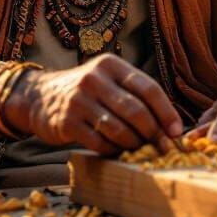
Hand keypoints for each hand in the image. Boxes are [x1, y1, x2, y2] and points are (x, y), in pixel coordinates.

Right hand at [3, 54, 182, 154]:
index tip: (177, 131)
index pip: (148, 88)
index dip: (167, 112)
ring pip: (119, 129)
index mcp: (111, 65)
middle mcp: (94, 79)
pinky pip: (100, 142)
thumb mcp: (108, 81)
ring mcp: (79, 100)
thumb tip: (169, 124)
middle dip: (154, 133)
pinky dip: (113, 150)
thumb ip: (135, 95)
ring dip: (135, 145)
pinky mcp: (66, 122)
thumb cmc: (87, 92)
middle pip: (136, 111)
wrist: (40, 97)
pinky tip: (117, 151)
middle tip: (163, 147)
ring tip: (140, 150)